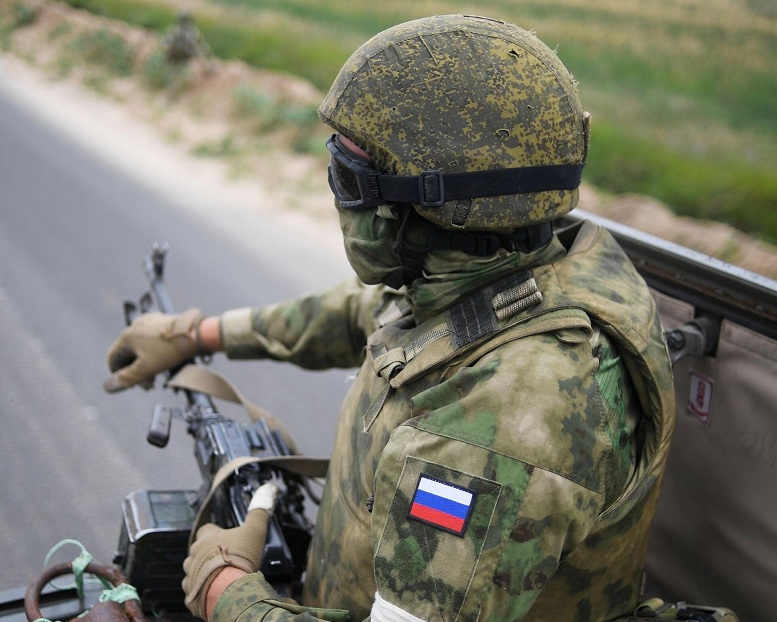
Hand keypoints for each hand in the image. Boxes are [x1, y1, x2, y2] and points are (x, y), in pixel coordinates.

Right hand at [103, 308, 202, 392]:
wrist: (196, 333)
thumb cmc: (170, 351)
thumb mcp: (146, 369)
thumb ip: (126, 379)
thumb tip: (107, 386)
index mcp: (127, 336)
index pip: (113, 358)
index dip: (118, 374)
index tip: (129, 385)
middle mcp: (135, 325)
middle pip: (128, 353)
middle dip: (135, 371)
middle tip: (148, 384)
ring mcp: (149, 321)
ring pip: (141, 346)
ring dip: (145, 363)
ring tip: (157, 375)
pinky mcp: (162, 320)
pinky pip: (152, 339)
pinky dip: (154, 352)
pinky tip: (164, 361)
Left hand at [182, 483, 277, 619]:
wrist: (229, 590)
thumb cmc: (240, 558)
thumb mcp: (254, 530)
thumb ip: (259, 512)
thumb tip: (268, 489)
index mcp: (206, 538)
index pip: (205, 531)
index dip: (214, 533)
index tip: (224, 538)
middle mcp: (193, 555)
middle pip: (198, 551)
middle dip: (208, 554)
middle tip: (225, 559)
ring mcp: (190, 576)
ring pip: (194, 571)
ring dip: (203, 572)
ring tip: (220, 577)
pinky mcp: (190, 594)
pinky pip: (193, 590)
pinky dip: (202, 590)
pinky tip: (214, 591)